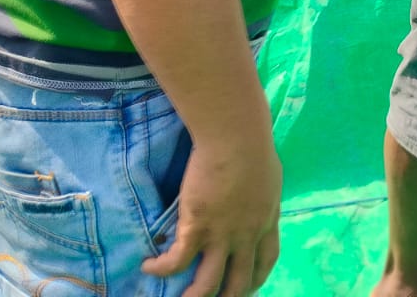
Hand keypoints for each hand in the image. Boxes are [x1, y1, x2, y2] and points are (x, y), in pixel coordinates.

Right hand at [143, 124, 282, 296]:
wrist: (235, 135)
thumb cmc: (252, 144)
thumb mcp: (267, 175)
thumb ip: (260, 194)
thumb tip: (255, 194)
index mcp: (266, 220)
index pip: (266, 260)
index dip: (256, 278)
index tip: (248, 286)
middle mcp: (246, 235)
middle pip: (239, 281)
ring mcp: (221, 234)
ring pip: (208, 284)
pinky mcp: (196, 226)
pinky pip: (176, 261)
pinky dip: (161, 268)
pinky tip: (148, 266)